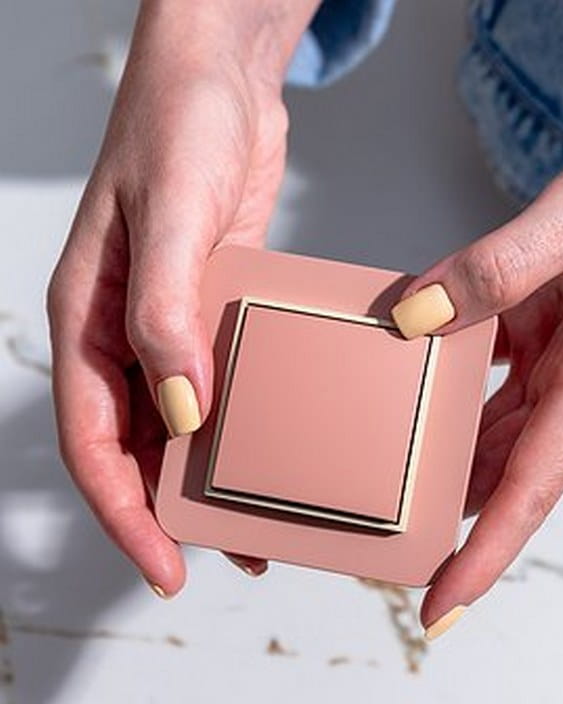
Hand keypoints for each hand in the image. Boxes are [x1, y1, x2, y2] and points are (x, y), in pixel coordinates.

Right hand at [46, 1, 317, 595]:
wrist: (222, 82)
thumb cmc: (178, 129)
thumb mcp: (168, 218)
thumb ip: (164, 313)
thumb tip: (179, 408)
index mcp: (89, 321)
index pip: (91, 440)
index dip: (123, 511)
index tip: (164, 564)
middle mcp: (125, 334)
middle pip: (135, 447)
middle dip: (168, 510)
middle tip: (222, 555)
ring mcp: (173, 328)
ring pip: (180, 426)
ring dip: (210, 478)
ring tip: (256, 523)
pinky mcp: (217, 314)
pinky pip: (222, 386)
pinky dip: (242, 427)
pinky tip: (275, 449)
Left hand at [390, 58, 562, 638]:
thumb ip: (496, 267)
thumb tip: (416, 317)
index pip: (533, 487)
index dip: (485, 552)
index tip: (440, 605)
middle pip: (507, 476)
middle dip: (455, 523)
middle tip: (392, 556)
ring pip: (496, 432)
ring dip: (448, 463)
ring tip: (390, 490)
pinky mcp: (551, 330)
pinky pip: (495, 376)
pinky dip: (455, 389)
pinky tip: (415, 384)